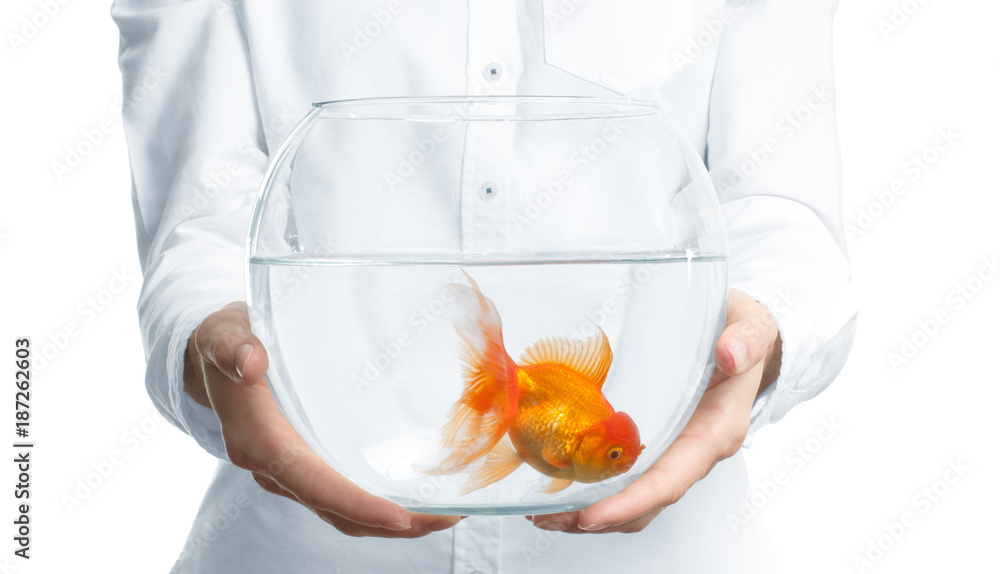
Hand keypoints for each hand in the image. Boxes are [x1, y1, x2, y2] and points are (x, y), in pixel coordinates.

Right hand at [184, 302, 462, 537]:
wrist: (211, 358)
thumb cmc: (224, 344)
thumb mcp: (223, 334)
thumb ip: (232, 346)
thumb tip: (250, 362)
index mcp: (257, 439)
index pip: (310, 482)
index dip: (354, 502)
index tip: (399, 516)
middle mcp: (274, 467)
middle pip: (336, 509)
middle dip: (392, 521)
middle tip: (447, 515)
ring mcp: (291, 472)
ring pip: (343, 511)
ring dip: (395, 520)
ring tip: (446, 511)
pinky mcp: (305, 467)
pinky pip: (343, 496)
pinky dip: (381, 504)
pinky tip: (419, 493)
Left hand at [527, 289, 781, 532]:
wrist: (742, 338)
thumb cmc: (742, 336)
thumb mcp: (749, 327)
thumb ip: (745, 340)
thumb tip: (729, 353)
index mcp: (715, 432)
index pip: (671, 480)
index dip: (631, 502)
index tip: (592, 515)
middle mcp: (692, 452)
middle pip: (644, 502)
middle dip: (597, 515)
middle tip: (547, 517)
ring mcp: (672, 451)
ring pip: (631, 497)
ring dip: (588, 509)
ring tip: (543, 513)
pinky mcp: (655, 442)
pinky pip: (625, 477)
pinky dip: (592, 488)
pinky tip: (557, 483)